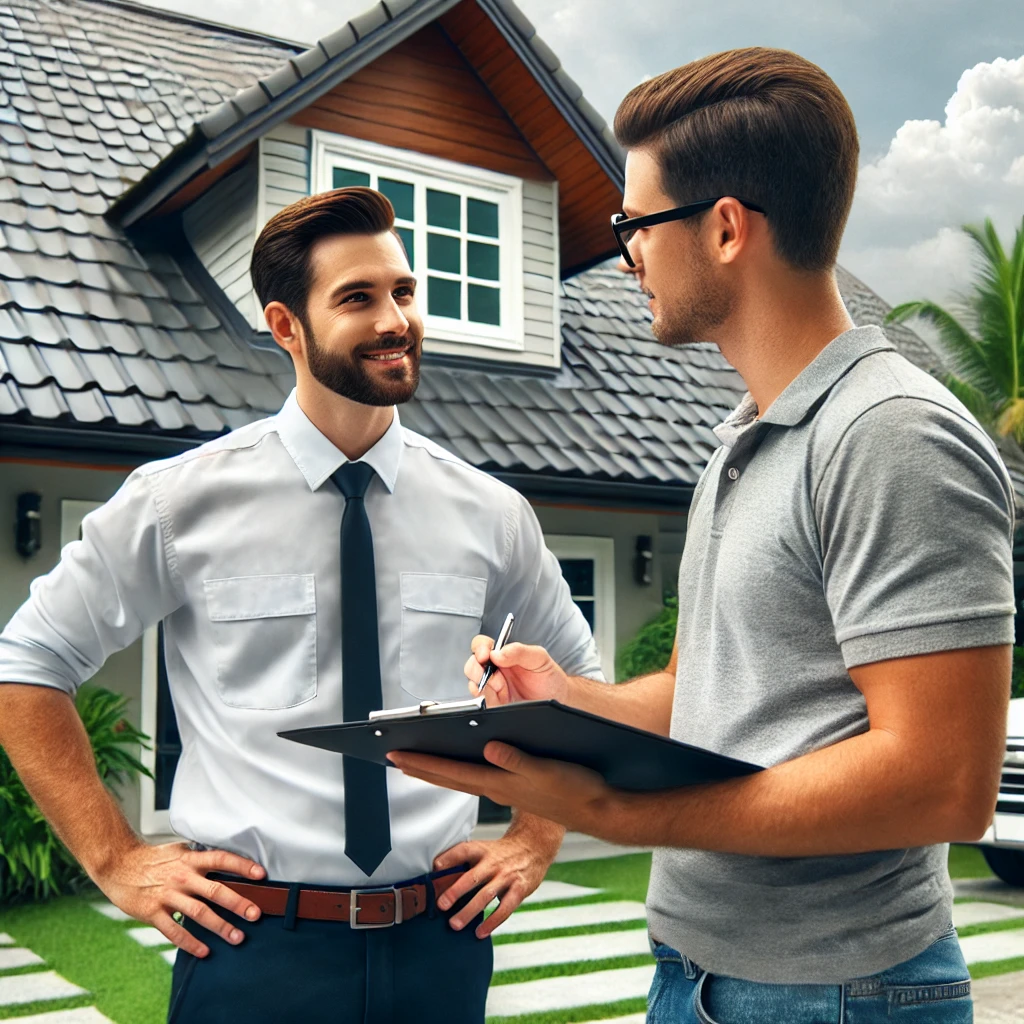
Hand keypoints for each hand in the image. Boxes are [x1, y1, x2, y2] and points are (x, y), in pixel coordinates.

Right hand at [93, 841, 265, 957]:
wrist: (118, 864)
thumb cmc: (153, 858)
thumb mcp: (179, 850)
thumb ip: (200, 857)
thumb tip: (226, 862)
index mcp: (190, 859)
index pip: (221, 859)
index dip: (242, 866)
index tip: (261, 875)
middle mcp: (182, 876)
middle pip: (215, 890)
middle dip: (237, 903)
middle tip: (256, 914)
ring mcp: (167, 895)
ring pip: (198, 913)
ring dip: (220, 926)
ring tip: (237, 938)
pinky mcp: (152, 912)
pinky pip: (174, 930)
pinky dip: (190, 943)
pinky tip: (205, 951)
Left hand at [391, 742, 617, 838]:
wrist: (596, 809)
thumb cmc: (574, 788)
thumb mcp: (546, 769)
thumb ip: (516, 760)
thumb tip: (488, 748)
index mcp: (498, 783)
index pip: (450, 772)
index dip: (422, 763)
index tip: (395, 755)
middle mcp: (496, 788)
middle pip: (447, 778)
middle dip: (419, 767)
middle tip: (392, 757)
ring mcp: (504, 790)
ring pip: (459, 780)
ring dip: (435, 771)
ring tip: (414, 763)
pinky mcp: (514, 789)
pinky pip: (475, 780)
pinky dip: (457, 773)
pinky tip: (456, 766)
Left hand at [431, 834, 553, 937]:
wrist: (533, 846)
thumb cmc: (501, 853)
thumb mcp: (484, 850)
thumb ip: (465, 862)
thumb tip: (437, 878)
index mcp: (482, 850)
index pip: (463, 851)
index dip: (448, 858)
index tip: (435, 868)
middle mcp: (493, 862)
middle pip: (472, 876)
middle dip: (456, 891)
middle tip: (441, 905)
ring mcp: (507, 876)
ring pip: (486, 895)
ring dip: (469, 911)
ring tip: (455, 924)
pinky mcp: (519, 889)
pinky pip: (504, 908)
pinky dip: (492, 922)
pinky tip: (480, 932)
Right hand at [465, 636, 569, 706]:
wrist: (561, 700)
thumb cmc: (550, 678)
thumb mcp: (539, 657)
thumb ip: (519, 651)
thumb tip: (497, 653)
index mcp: (503, 656)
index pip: (482, 646)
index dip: (479, 648)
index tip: (485, 655)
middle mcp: (495, 671)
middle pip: (472, 666)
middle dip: (476, 669)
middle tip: (492, 674)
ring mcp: (494, 689)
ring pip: (474, 685)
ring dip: (483, 686)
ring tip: (500, 687)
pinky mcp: (496, 706)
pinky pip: (483, 703)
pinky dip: (488, 700)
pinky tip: (500, 699)